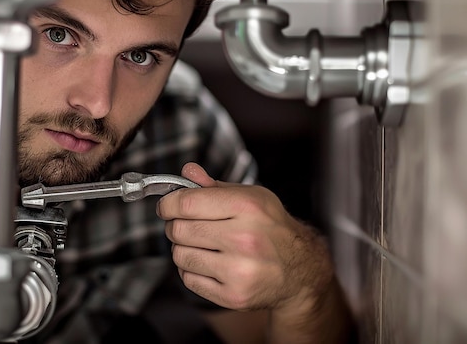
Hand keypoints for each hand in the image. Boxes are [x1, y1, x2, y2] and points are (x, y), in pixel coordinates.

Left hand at [156, 162, 333, 312]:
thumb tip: (187, 171)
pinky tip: (209, 263)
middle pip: (179, 230)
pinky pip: (188, 280)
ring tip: (202, 245)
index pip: (186, 204)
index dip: (168, 204)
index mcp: (248, 208)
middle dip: (176, 226)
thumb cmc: (272, 228)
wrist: (300, 271)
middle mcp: (244, 239)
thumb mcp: (251, 197)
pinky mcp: (234, 296)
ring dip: (183, 249)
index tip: (167, 206)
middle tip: (186, 225)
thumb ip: (214, 185)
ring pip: (180, 256)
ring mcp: (239, 271)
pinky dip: (192, 271)